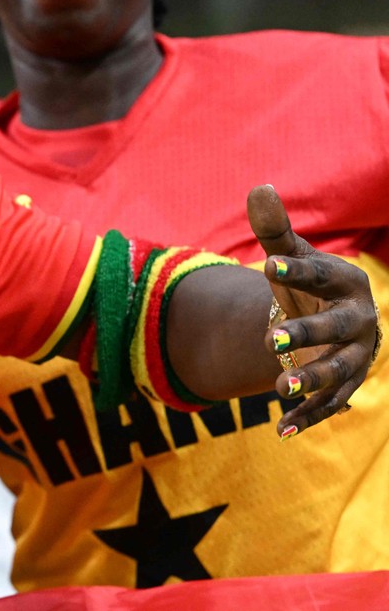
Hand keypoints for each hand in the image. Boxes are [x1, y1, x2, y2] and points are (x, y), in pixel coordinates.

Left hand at [248, 186, 379, 436]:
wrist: (332, 319)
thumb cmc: (308, 283)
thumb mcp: (292, 257)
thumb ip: (275, 229)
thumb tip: (259, 187)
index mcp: (347, 283)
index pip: (321, 275)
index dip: (295, 271)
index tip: (267, 265)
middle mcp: (359, 321)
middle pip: (335, 329)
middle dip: (306, 335)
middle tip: (270, 341)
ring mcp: (356, 357)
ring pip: (338, 372)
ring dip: (311, 382)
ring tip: (278, 388)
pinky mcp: (345, 387)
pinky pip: (327, 406)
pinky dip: (306, 417)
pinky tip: (279, 430)